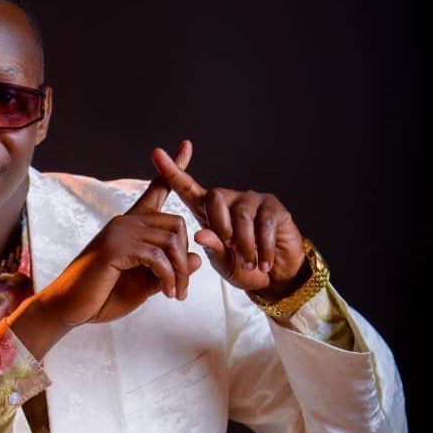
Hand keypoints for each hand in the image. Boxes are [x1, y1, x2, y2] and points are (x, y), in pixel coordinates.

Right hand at [39, 140, 202, 326]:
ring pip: (170, 240)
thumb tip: (195, 258)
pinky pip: (157, 256)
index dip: (172, 169)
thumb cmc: (103, 295)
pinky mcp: (115, 247)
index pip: (156, 190)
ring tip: (174, 294)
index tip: (186, 145)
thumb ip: (167, 270)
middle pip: (176, 222)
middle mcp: (125, 221)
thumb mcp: (143, 284)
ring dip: (178, 272)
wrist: (69, 308)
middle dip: (184, 258)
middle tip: (181, 288)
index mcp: (131, 226)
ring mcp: (119, 232)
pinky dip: (167, 276)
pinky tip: (164, 292)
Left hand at [150, 141, 308, 298]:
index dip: (172, 171)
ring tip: (250, 262)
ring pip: (241, 214)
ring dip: (245, 244)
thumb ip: (213, 250)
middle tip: (231, 248)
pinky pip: (264, 223)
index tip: (156, 153)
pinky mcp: (273, 207)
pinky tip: (265, 261)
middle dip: (220, 225)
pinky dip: (263, 247)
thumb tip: (200, 234)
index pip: (188, 188)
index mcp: (209, 213)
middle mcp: (230, 201)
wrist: (277, 278)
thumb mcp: (225, 265)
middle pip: (215, 196)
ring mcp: (252, 201)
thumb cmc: (246, 269)